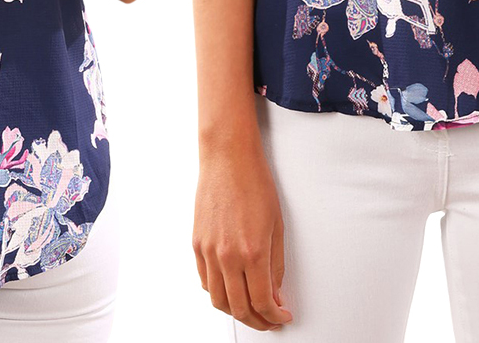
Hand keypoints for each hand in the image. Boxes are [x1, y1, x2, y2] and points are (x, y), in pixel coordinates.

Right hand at [193, 140, 292, 331]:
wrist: (228, 158)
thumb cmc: (253, 182)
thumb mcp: (276, 226)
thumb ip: (276, 265)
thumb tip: (275, 291)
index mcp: (253, 252)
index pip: (263, 302)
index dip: (275, 317)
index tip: (282, 316)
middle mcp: (228, 256)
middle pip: (240, 308)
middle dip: (258, 321)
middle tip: (269, 320)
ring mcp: (209, 251)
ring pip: (218, 299)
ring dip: (236, 312)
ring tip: (250, 310)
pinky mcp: (196, 243)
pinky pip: (204, 280)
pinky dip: (217, 292)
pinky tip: (229, 290)